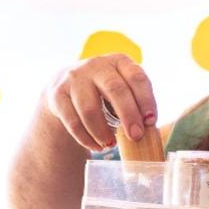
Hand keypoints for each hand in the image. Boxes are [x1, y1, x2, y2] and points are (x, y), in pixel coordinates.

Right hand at [43, 53, 157, 151]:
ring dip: (103, 132)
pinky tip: (95, 146)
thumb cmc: (104, 91)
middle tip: (136, 136)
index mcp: (119, 61)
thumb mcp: (122, 87)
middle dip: (128, 116)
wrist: (66, 85)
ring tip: (110, 145)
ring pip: (90, 110)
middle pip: (115, 90)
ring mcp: (74, 78)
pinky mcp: (57, 95)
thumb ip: (136, 103)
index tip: (151, 121)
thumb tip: (147, 129)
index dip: (146, 100)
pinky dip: (86, 138)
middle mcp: (96, 65)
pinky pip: (72, 122)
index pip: (137, 77)